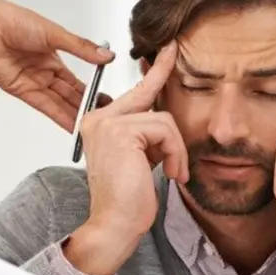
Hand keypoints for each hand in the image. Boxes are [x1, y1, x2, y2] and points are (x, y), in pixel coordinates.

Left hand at [0, 0, 115, 130]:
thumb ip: (82, 49)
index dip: (92, 92)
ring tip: (92, 126)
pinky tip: (73, 126)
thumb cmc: (12, 20)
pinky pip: (45, 106)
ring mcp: (32, 82)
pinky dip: (59, 116)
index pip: (77, 81)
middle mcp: (43, 72)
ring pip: (59, 103)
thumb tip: (106, 56)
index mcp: (52, 58)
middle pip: (69, 95)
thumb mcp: (56, 34)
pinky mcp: (21, 90)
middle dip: (85, 108)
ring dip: (75, 115)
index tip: (106, 102)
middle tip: (103, 119)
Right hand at [63, 42, 188, 274]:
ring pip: (163, 118)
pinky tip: (171, 173)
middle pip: (145, 92)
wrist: (115, 224)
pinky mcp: (121, 132)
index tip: (167, 52)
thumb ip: (148, 135)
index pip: (132, 93)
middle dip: (162, 72)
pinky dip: (175, 153)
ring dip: (177, 148)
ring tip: (174, 171)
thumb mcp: (142, 159)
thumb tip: (166, 115)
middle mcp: (99, 119)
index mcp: (100, 124)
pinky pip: (164, 130)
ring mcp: (108, 123)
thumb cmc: (128, 200)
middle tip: (173, 50)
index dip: (153, 73)